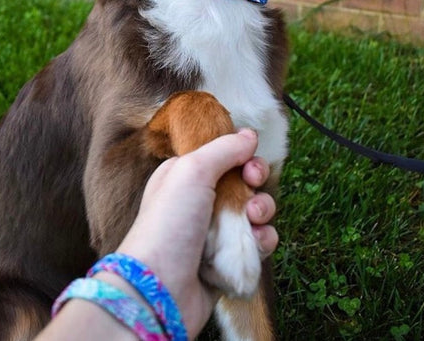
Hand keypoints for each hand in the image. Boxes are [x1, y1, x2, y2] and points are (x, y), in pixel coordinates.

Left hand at [117, 129, 277, 338]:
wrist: (160, 288)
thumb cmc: (169, 223)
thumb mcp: (192, 171)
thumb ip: (223, 148)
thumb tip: (249, 135)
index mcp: (185, 176)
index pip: (222, 156)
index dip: (241, 155)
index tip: (248, 158)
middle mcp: (200, 201)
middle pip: (243, 181)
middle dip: (255, 179)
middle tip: (253, 182)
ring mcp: (214, 231)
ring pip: (254, 211)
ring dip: (263, 210)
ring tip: (254, 218)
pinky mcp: (228, 259)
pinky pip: (257, 242)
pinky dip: (261, 240)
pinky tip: (255, 243)